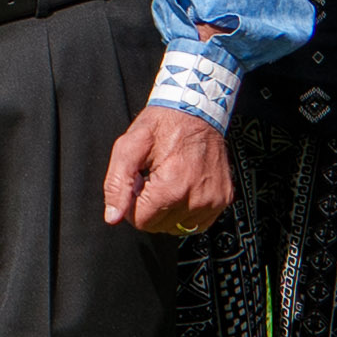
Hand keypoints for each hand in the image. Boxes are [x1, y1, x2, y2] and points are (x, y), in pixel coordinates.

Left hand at [104, 105, 234, 236]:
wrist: (197, 110)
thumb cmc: (163, 124)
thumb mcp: (129, 146)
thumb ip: (117, 184)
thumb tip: (113, 217)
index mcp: (172, 188)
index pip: (141, 221)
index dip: (133, 203)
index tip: (139, 182)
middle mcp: (196, 199)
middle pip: (159, 226)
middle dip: (150, 206)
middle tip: (153, 178)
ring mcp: (213, 201)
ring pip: (177, 226)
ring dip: (168, 208)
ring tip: (169, 180)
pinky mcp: (223, 199)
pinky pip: (197, 222)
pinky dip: (186, 209)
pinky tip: (183, 187)